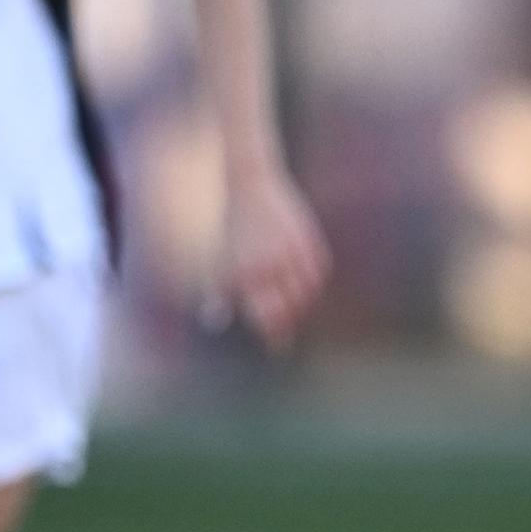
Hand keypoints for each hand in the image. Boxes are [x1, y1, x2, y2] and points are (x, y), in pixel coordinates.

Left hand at [218, 163, 330, 348]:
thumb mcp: (221, 259)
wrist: (249, 184)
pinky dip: (312, 283)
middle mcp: (270, 265)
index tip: (278, 347)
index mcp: (246, 273)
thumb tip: (214, 320)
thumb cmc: (231, 226)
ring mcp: (291, 252)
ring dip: (301, 304)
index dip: (275, 335)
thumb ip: (220, 291)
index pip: (268, 316)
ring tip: (292, 308)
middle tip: (285, 332)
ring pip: (307, 293)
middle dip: (289, 323)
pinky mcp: (307, 240)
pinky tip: (303, 286)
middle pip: (290, 308)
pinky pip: (316, 272)